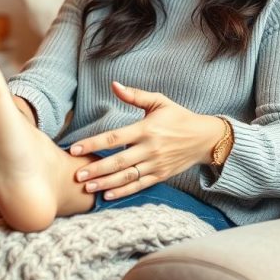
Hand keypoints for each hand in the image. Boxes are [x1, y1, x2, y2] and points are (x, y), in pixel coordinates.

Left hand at [70, 82, 224, 199]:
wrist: (205, 138)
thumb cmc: (179, 117)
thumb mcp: (159, 102)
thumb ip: (135, 95)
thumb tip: (114, 84)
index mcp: (146, 129)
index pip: (114, 137)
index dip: (93, 143)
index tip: (75, 149)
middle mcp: (150, 149)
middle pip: (118, 161)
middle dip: (96, 169)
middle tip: (76, 175)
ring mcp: (155, 164)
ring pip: (126, 176)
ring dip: (106, 183)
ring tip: (87, 187)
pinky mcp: (161, 175)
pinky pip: (139, 185)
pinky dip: (123, 192)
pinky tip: (107, 195)